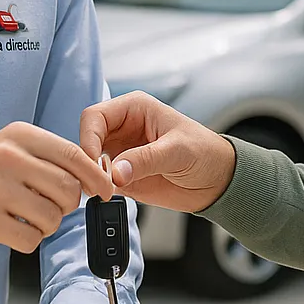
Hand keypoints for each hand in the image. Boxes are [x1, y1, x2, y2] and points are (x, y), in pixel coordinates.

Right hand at [0, 121, 116, 251]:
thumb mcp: (10, 149)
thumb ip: (48, 158)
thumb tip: (94, 174)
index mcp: (19, 136)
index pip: (73, 155)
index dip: (96, 176)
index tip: (106, 190)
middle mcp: (8, 158)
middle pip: (67, 189)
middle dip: (66, 204)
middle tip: (49, 205)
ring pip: (52, 216)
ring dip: (47, 224)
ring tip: (27, 217)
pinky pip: (31, 238)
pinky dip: (28, 239)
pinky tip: (11, 229)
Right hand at [79, 92, 237, 212]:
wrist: (216, 181)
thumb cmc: (205, 152)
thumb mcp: (177, 151)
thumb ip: (145, 159)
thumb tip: (115, 172)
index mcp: (134, 109)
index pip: (95, 116)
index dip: (89, 137)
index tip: (94, 160)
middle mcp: (122, 128)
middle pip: (87, 139)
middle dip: (87, 160)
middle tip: (95, 180)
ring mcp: (120, 152)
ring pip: (89, 162)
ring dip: (91, 176)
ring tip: (102, 190)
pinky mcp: (122, 175)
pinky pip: (99, 180)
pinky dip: (98, 189)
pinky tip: (108, 195)